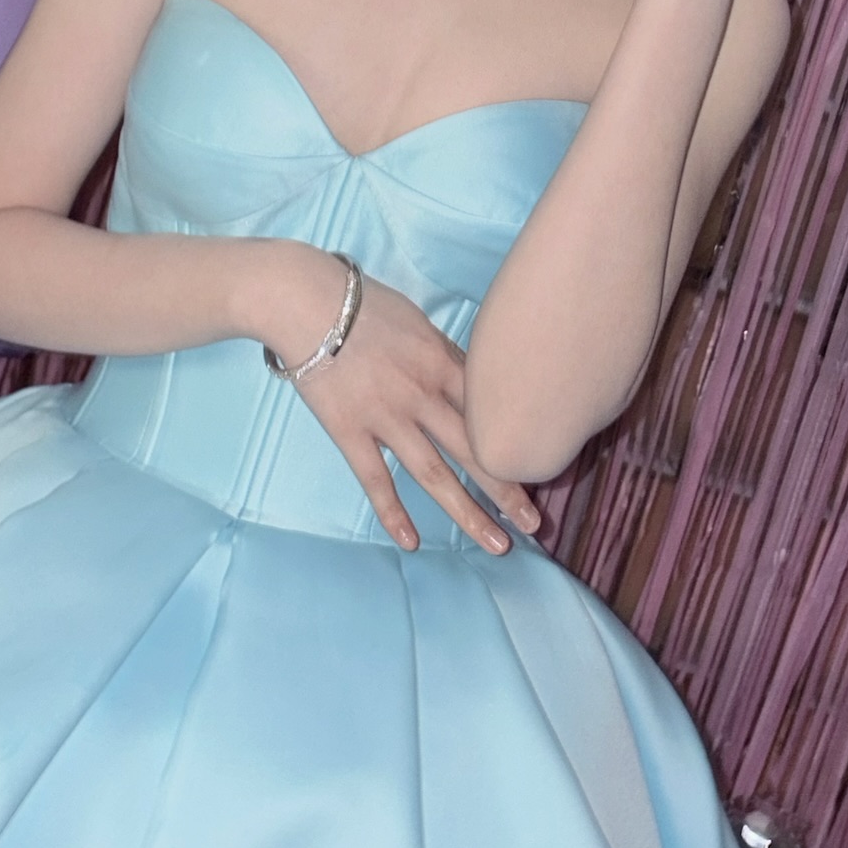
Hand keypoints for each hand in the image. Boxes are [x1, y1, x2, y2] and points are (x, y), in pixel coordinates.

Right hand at [273, 266, 540, 553]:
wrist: (307, 302)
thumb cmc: (363, 302)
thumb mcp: (419, 319)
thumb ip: (445, 354)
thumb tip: (470, 378)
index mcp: (443, 363)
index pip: (491, 411)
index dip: (517, 441)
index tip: (541, 467)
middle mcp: (423, 396)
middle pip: (474, 450)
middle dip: (509, 489)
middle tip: (535, 525)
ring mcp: (387, 418)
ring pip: (435, 475)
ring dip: (468, 513)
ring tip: (497, 545)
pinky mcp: (351, 432)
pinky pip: (375, 480)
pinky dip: (392, 513)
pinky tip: (411, 542)